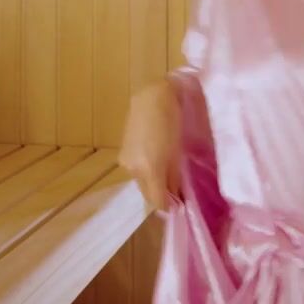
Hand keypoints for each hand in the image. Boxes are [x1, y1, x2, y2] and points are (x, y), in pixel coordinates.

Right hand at [117, 80, 181, 209]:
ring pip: (140, 182)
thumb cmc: (172, 121)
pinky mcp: (122, 154)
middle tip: (176, 189)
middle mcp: (132, 170)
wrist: (152, 97)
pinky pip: (135, 171)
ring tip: (166, 170)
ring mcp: (125, 162)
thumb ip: (175, 178)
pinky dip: (145, 171)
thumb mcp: (177, 153)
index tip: (181, 204)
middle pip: (147, 193)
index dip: (170, 206)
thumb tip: (177, 197)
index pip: (157, 201)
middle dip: (160, 194)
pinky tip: (154, 159)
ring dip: (152, 182)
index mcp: (149, 170)